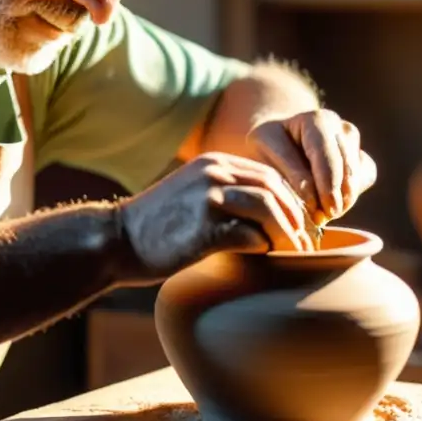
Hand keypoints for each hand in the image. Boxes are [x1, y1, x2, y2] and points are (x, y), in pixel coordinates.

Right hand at [113, 152, 315, 283]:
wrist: (117, 239)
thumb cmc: (157, 226)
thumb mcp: (192, 193)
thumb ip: (226, 194)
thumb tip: (271, 218)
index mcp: (214, 162)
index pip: (269, 175)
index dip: (290, 200)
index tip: (299, 224)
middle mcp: (214, 172)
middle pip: (275, 188)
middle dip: (296, 217)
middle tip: (305, 242)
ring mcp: (209, 197)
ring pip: (269, 208)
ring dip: (287, 234)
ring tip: (292, 253)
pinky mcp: (205, 227)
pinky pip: (252, 236)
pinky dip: (264, 248)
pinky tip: (263, 259)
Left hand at [248, 110, 376, 226]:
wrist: (278, 142)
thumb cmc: (267, 147)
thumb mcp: (264, 154)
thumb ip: (290, 175)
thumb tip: (314, 202)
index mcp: (317, 121)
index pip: (326, 155)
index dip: (325, 186)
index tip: (319, 211)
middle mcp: (341, 128)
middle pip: (346, 169)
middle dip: (334, 198)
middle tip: (319, 220)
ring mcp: (354, 143)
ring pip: (357, 177)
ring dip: (342, 200)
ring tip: (319, 215)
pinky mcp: (360, 157)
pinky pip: (364, 179)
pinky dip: (349, 196)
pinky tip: (328, 205)